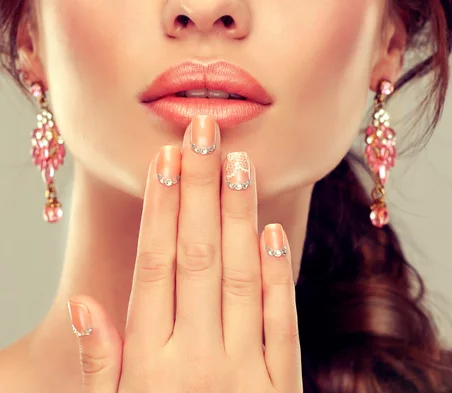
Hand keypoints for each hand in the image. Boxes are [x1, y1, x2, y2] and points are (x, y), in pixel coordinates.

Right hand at [67, 115, 301, 392]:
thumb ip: (103, 365)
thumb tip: (87, 303)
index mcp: (151, 365)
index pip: (156, 267)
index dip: (162, 209)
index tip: (168, 160)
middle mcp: (197, 360)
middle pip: (199, 257)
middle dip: (202, 190)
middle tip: (205, 133)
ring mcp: (244, 372)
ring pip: (241, 277)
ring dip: (241, 217)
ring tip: (240, 163)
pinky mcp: (281, 387)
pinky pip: (281, 322)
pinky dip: (278, 275)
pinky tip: (273, 232)